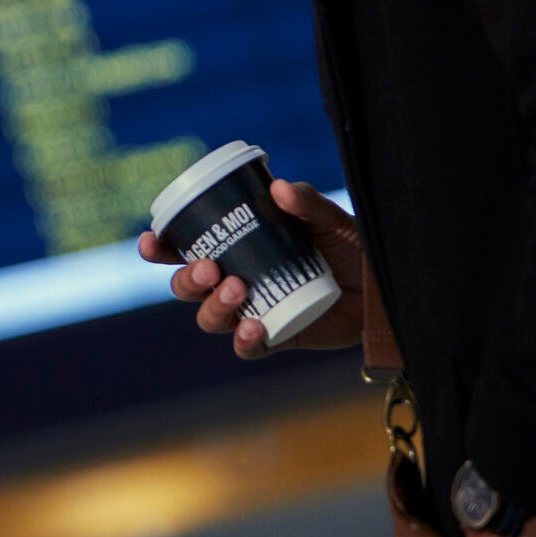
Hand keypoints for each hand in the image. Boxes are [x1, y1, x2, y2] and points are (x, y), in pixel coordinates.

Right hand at [138, 179, 365, 358]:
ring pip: (209, 318)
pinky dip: (243, 339)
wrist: (384, 285)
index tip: (151, 241)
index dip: (160, 247)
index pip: (185, 248)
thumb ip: (306, 202)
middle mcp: (236, 280)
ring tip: (237, 289)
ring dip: (213, 306)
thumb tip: (279, 189)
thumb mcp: (329, 218)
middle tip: (210, 268)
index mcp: (236, 247)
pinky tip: (254, 327)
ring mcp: (252, 311)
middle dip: (187, 280)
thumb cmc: (350, 245)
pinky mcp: (275, 338)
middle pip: (187, 287)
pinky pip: (247, 347)